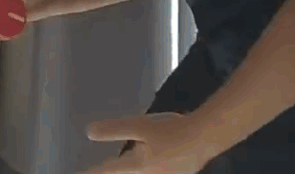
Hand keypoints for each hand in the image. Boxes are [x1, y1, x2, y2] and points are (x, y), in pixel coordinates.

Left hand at [79, 113, 209, 173]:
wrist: (206, 137)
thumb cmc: (171, 131)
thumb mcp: (140, 126)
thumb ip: (115, 130)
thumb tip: (89, 132)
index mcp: (137, 167)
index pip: (109, 171)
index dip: (93, 173)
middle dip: (112, 170)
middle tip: (102, 169)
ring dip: (126, 170)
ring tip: (119, 165)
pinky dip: (141, 171)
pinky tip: (146, 165)